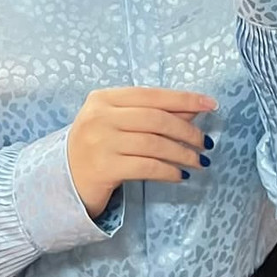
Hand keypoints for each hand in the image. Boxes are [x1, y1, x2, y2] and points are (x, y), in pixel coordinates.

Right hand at [67, 86, 217, 218]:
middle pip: (155, 119)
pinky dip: (169, 171)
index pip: (151, 95)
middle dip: (187, 131)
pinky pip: (147, 167)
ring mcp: (100, 142)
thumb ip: (152, 114)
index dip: (184, 99)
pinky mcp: (105, 168)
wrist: (65, 181)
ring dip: (183, 153)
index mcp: (103, 98)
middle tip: (206, 143)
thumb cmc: (97, 148)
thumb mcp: (119, 124)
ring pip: (154, 144)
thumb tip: (194, 111)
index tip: (211, 105)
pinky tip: (180, 175)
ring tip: (199, 161)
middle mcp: (99, 117)